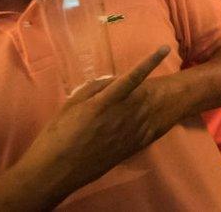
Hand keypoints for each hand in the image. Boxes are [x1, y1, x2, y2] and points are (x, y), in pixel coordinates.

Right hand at [19, 47, 172, 193]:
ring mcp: (129, 132)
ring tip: (132, 106)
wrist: (56, 171)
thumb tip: (115, 79)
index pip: (133, 76)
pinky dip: (147, 119)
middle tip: (135, 88)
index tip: (164, 49)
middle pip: (145, 92)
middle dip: (146, 85)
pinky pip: (147, 128)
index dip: (150, 61)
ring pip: (148, 109)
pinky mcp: (131, 147)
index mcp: (105, 102)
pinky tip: (140, 119)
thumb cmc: (57, 134)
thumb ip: (96, 87)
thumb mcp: (72, 104)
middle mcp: (122, 115)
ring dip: (147, 101)